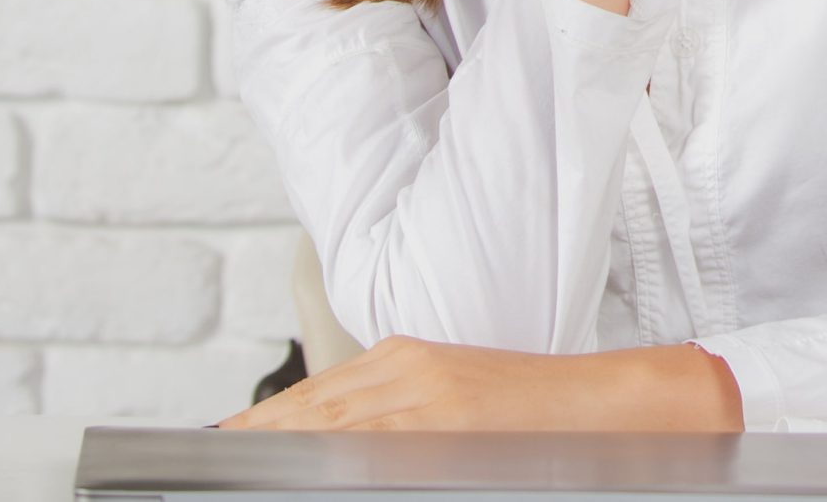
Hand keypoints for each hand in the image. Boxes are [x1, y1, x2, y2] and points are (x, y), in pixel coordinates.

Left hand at [216, 335, 742, 430]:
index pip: (313, 399)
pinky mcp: (445, 422)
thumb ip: (399, 417)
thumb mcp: (457, 402)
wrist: (615, 407)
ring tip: (237, 463)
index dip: (261, 426)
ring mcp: (423, 397)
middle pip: (308, 412)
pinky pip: (368, 443)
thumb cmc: (539, 415)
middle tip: (211, 457)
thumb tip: (344, 450)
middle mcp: (406, 372)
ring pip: (329, 425)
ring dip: (279, 449)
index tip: (221, 444)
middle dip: (255, 441)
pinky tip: (297, 465)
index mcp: (406, 362)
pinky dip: (329, 451)